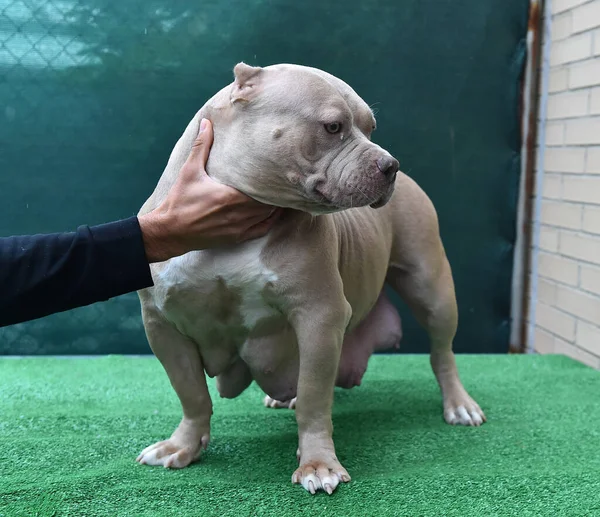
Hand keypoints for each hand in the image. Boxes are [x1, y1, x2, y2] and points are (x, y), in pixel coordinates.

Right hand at [139, 118, 281, 262]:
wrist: (170, 231)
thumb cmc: (180, 200)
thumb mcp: (189, 171)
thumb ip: (201, 146)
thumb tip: (206, 122)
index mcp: (230, 197)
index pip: (261, 189)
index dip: (272, 180)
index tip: (279, 170)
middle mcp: (239, 214)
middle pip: (268, 202)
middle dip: (276, 192)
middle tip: (284, 180)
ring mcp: (239, 228)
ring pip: (268, 216)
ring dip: (275, 205)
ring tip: (283, 193)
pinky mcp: (237, 238)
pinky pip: (261, 230)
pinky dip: (270, 221)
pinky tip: (275, 213)